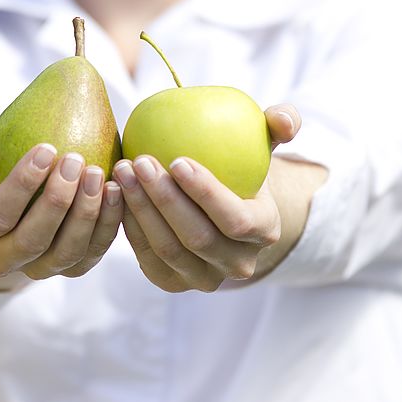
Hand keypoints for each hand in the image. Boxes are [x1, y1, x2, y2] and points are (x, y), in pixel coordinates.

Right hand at [0, 121, 123, 280]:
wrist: (19, 186)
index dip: (20, 185)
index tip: (47, 148)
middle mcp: (2, 258)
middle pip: (30, 240)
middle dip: (56, 201)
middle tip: (75, 161)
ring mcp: (38, 267)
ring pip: (64, 253)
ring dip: (85, 214)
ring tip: (99, 174)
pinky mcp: (71, 267)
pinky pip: (92, 253)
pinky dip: (106, 224)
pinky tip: (115, 190)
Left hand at [113, 104, 301, 292]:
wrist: (222, 208)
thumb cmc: (241, 168)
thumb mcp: (263, 144)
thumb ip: (281, 124)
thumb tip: (285, 120)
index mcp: (264, 231)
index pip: (235, 219)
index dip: (206, 193)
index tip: (176, 159)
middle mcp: (238, 264)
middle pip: (197, 237)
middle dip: (165, 199)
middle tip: (139, 162)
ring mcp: (204, 279)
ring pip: (168, 249)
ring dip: (141, 210)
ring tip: (123, 172)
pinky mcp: (172, 281)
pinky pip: (146, 256)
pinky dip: (130, 226)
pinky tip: (116, 194)